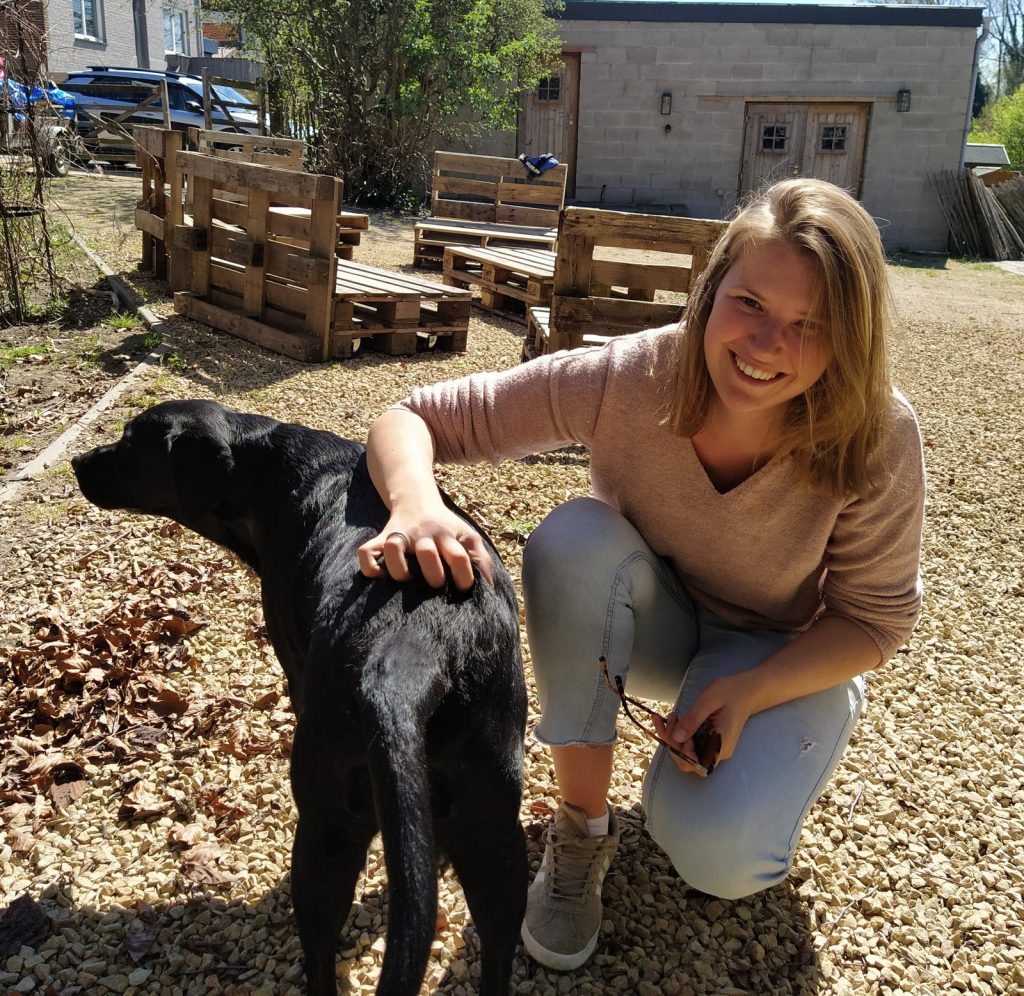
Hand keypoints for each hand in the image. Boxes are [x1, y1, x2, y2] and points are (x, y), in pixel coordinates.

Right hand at [356, 504, 493, 590]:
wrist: (416, 498)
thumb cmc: (446, 526)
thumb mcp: (466, 535)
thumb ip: (480, 558)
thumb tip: (490, 586)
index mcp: (447, 535)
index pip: (459, 556)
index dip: (464, 577)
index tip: (463, 589)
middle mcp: (423, 534)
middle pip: (427, 552)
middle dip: (433, 575)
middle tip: (435, 585)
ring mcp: (400, 534)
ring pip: (393, 548)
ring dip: (399, 569)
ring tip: (406, 580)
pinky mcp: (381, 537)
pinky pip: (367, 551)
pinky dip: (369, 566)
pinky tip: (380, 575)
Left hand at [652, 673, 759, 776]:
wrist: (744, 690)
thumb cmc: (729, 693)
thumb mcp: (708, 701)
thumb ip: (693, 719)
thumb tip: (676, 738)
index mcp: (721, 745)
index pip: (699, 765)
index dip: (684, 754)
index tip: (681, 733)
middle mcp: (717, 751)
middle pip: (689, 762)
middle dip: (673, 743)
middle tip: (670, 720)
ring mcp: (712, 747)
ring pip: (686, 753)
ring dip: (672, 737)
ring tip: (671, 716)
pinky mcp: (707, 740)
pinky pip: (689, 744)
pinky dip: (677, 734)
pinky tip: (673, 719)